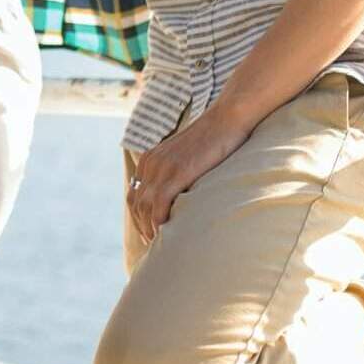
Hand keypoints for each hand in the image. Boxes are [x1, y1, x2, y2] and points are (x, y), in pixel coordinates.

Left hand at [127, 104, 250, 244]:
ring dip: (150, 229)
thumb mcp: (187, 154)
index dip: (139, 217)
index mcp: (150, 159)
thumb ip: (178, 170)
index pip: (135, 194)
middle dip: (142, 227)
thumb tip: (182, 191)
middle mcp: (151, 163)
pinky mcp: (178, 172)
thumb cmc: (215, 138)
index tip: (149, 233)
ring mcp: (163, 167)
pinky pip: (160, 204)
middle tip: (154, 245)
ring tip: (160, 245)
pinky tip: (167, 234)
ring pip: (145, 207)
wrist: (228, 118)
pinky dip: (160, 222)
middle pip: (136, 203)